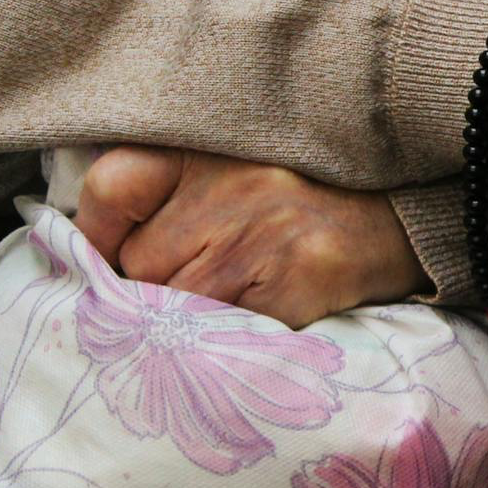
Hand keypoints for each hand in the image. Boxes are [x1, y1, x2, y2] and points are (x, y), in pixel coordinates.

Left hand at [73, 147, 426, 328]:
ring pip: (176, 305)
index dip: (100, 233)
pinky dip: (232, 338)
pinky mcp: (291, 280)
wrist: (395, 224)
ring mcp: (260, 233)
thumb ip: (163, 195)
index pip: (113, 186)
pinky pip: (224, 332)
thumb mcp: (224, 173)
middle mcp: (229, 183)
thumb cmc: (294, 204)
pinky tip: (263, 313)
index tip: (113, 256)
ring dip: (192, 319)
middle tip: (197, 283)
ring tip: (234, 299)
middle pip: (140, 263)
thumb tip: (92, 253)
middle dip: (156, 286)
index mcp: (204, 149)